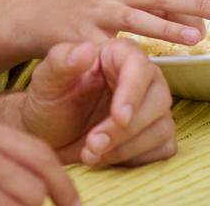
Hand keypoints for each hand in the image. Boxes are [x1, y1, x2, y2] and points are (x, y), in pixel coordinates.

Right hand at [0, 0, 209, 79]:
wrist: (26, 12)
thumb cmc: (75, 4)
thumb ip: (147, 3)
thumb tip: (193, 21)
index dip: (196, 1)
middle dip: (194, 6)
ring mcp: (94, 11)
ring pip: (139, 19)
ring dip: (169, 28)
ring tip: (196, 38)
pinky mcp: (81, 35)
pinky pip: (111, 47)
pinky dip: (131, 55)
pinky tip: (148, 64)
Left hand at [16, 39, 177, 168]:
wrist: (50, 135)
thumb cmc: (50, 102)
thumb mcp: (46, 81)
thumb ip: (61, 62)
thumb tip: (87, 50)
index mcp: (117, 54)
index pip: (139, 66)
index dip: (133, 92)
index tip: (119, 117)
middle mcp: (142, 78)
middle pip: (157, 99)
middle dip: (125, 129)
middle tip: (92, 144)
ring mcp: (152, 107)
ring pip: (161, 127)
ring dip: (126, 147)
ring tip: (90, 153)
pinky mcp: (156, 134)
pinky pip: (163, 148)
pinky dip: (136, 159)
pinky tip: (107, 158)